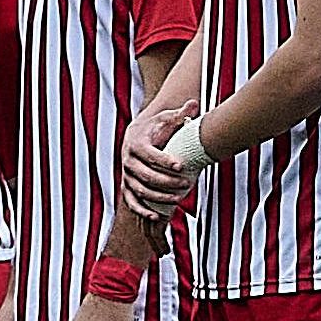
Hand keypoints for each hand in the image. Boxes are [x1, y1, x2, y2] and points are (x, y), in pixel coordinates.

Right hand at [121, 99, 199, 222]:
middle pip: (145, 175)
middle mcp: (128, 160)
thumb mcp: (167, 119)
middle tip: (186, 184)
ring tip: (178, 199)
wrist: (138, 135)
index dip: (165, 160)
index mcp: (136, 143)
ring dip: (158, 197)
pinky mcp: (127, 187)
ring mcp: (126, 175)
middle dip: (166, 181)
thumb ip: (180, 113)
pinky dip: (142, 210)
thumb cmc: (157, 127)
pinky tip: (156, 217)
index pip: (150, 154)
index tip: (181, 165)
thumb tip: (194, 103)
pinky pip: (131, 201)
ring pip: (139, 190)